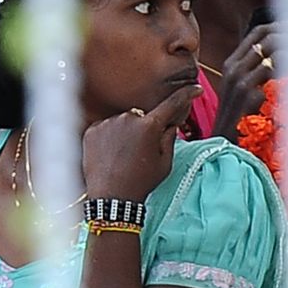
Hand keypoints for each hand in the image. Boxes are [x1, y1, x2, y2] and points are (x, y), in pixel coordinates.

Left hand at [82, 84, 198, 200]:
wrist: (111, 198)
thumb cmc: (141, 182)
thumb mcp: (165, 162)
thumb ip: (170, 138)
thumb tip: (170, 124)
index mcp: (149, 126)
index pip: (172, 104)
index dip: (186, 95)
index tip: (196, 89)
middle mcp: (127, 118)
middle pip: (142, 116)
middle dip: (145, 128)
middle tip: (141, 152)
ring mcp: (107, 123)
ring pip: (122, 122)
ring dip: (126, 133)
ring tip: (123, 157)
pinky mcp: (91, 130)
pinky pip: (105, 127)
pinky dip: (110, 138)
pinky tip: (111, 155)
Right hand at [213, 23, 279, 139]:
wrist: (224, 139)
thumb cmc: (238, 117)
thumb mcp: (243, 89)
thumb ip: (256, 72)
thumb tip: (279, 60)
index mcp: (232, 63)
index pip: (257, 33)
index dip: (279, 27)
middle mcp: (233, 66)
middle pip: (265, 38)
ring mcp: (239, 78)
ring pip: (270, 52)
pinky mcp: (246, 92)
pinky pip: (272, 72)